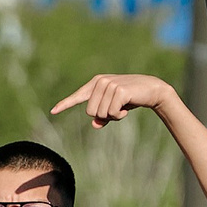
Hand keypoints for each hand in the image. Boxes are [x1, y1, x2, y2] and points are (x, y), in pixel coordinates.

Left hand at [51, 73, 176, 126]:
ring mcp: (109, 85)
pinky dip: (119, 115)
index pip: (78, 96)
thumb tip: (95, 124)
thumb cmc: (131, 98)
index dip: (65, 104)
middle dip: (104, 116)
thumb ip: (103, 116)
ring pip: (101, 114)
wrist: (152, 90)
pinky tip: (127, 108)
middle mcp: (100, 82)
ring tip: (123, 106)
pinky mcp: (118, 90)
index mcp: (96, 83)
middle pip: (91, 112)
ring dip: (113, 116)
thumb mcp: (115, 108)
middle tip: (117, 109)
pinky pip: (112, 113)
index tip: (53, 111)